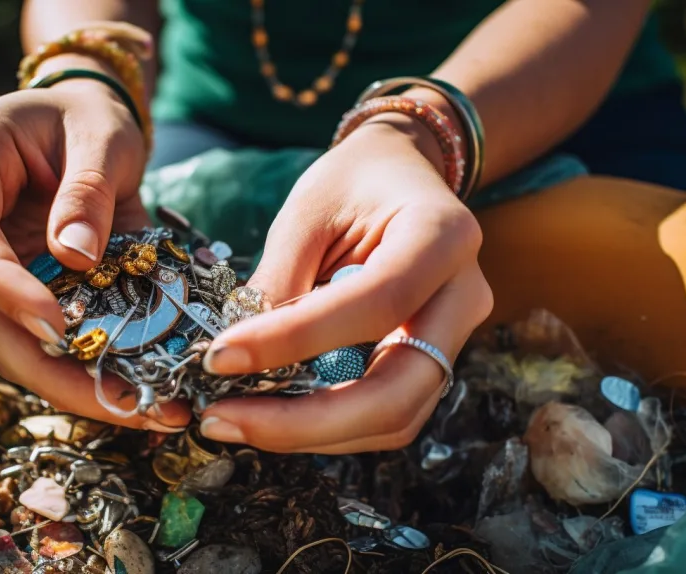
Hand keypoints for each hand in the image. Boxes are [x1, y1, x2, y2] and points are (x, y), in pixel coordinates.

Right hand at [0, 74, 188, 431]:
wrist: (85, 123)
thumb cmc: (89, 116)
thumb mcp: (103, 135)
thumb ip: (88, 190)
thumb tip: (74, 258)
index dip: (5, 286)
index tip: (58, 328)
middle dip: (48, 367)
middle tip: (123, 404)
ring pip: (8, 340)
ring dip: (72, 384)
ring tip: (146, 411)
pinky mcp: (18, 291)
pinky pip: (42, 339)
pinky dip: (87, 370)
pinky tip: (140, 396)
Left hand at [198, 115, 492, 452]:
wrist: (402, 176)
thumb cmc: (353, 182)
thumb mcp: (307, 211)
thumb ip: (279, 279)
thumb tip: (235, 358)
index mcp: (442, 235)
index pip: (375, 302)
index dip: (296, 339)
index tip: (221, 356)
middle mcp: (463, 296)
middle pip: (400, 390)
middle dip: (306, 422)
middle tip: (222, 420)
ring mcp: (454, 338)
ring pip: (394, 418)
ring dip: (309, 434)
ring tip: (232, 419)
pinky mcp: (429, 363)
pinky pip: (385, 415)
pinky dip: (324, 426)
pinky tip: (269, 413)